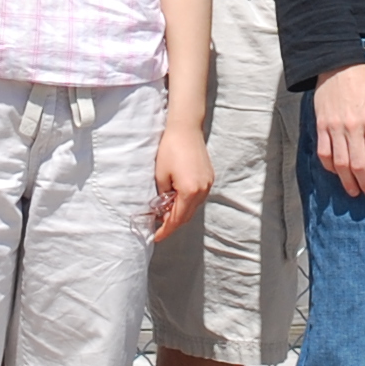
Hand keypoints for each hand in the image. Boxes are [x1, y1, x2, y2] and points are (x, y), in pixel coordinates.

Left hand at [148, 121, 213, 244]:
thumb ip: (163, 196)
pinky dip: (187, 202)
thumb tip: (162, 208)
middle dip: (172, 222)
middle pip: (187, 216)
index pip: (177, 219)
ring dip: (180, 212)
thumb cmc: (170, 149)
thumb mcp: (160, 176)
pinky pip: (198, 197)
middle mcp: (202, 190)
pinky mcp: (209, 177)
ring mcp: (208, 184)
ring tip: (165, 211)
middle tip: (158, 225)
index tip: (156, 237)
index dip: (165, 230)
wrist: (185, 128)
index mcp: (189, 191)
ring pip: (193, 207)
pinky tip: (176, 198)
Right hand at [312, 63, 364, 201]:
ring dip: (347, 181)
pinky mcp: (321, 126)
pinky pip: (324, 153)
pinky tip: (337, 172)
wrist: (338, 65)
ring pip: (340, 163)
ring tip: (354, 192)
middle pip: (359, 165)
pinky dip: (330, 166)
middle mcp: (353, 127)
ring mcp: (335, 128)